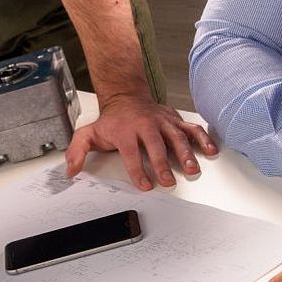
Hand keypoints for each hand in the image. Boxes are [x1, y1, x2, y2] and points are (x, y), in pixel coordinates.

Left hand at [66, 96, 217, 189]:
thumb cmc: (111, 122)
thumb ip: (77, 152)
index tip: (145, 184)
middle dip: (162, 164)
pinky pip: (191, 128)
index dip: (138, 169)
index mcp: (125, 131)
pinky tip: (211, 150)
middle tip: (168, 180)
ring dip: (186, 153)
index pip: (131, 152)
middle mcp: (146, 125)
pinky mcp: (174, 121)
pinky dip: (202, 138)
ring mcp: (162, 122)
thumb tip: (71, 170)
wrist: (126, 97)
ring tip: (192, 169)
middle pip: (156, 145)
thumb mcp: (89, 134)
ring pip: (176, 136)